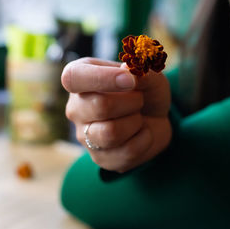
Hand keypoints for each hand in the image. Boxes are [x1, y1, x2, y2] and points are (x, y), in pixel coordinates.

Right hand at [61, 57, 171, 172]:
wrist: (155, 120)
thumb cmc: (145, 92)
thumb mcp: (148, 75)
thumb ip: (140, 70)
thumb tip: (128, 71)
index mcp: (80, 79)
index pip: (73, 78)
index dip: (103, 78)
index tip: (129, 80)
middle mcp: (76, 108)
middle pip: (101, 106)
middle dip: (132, 101)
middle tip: (140, 99)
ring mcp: (85, 136)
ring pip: (111, 133)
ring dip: (136, 122)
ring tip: (138, 116)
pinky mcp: (100, 158)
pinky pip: (127, 151)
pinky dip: (145, 139)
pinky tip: (142, 132)